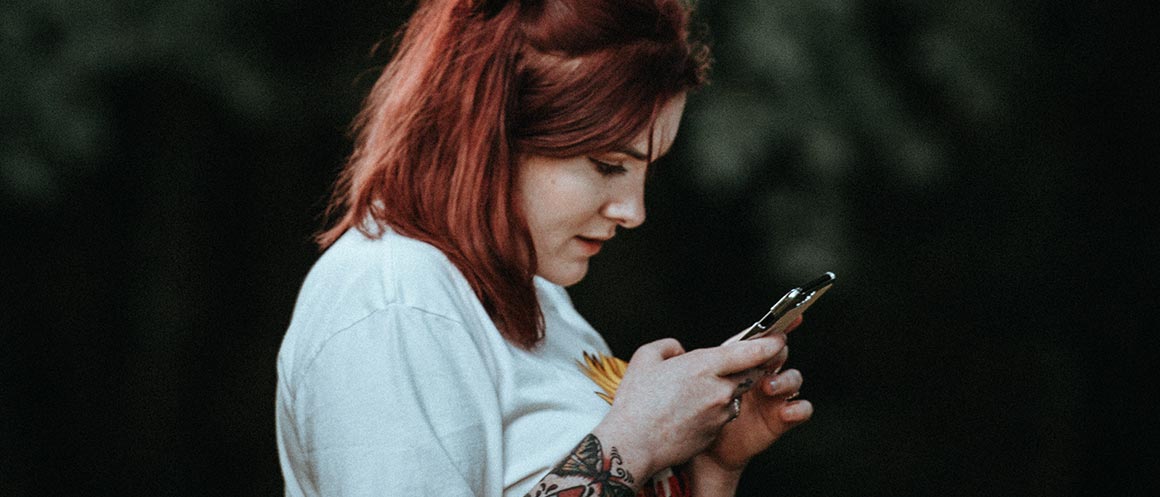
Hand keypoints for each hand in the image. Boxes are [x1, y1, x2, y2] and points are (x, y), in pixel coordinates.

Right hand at [590, 335, 786, 479]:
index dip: (769, 343)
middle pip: (752, 373)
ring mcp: (720, 414)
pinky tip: (689, 412)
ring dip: (727, 389)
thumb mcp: (645, 359)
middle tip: (745, 359)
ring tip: (697, 392)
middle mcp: (719, 390)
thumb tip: (680, 351)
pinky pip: (723, 415)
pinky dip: (714, 410)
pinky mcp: (716, 433)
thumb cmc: (636, 403)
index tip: (778, 337)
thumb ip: (669, 347)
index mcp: (704, 366)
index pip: (751, 352)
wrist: (632, 445)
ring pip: (736, 395)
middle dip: (755, 365)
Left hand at [688, 317, 813, 488]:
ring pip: (793, 379)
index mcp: (737, 364)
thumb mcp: (683, 384)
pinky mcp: (778, 420)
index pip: (755, 341)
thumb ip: (677, 362)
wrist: (703, 452)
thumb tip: (676, 349)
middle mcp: (758, 376)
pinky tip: (786, 411)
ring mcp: (771, 397)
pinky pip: (800, 409)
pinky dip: (798, 408)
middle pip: (779, 354)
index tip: (786, 317)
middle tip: (768, 357)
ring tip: (768, 388)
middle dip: (777, 352)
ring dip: (785, 380)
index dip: (770, 329)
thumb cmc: (692, 416)